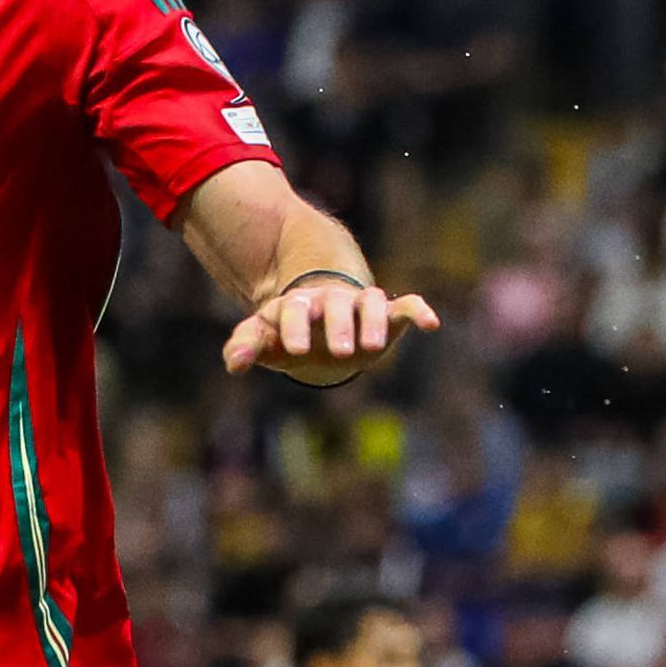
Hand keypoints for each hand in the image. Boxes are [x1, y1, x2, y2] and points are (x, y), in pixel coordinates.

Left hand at [224, 272, 441, 387]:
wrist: (319, 323)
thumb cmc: (289, 334)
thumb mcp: (265, 341)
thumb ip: (246, 347)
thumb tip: (234, 365)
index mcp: (297, 306)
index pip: (293, 310)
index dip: (293, 327)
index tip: (294, 349)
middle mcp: (330, 301)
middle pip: (335, 305)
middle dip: (337, 325)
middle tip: (339, 351)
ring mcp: (360, 304)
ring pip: (371, 302)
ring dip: (373, 321)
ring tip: (372, 347)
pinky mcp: (388, 313)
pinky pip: (405, 305)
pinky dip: (418, 310)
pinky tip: (431, 324)